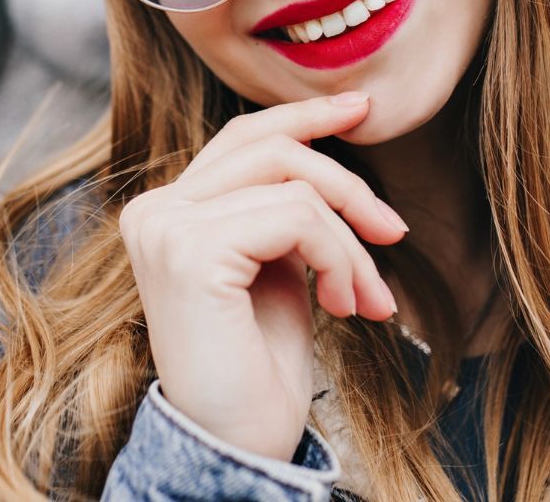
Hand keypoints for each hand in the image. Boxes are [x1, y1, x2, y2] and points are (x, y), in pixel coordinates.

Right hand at [116, 92, 408, 463]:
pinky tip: (343, 307)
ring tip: (367, 298)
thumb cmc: (260, 367)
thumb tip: (327, 150)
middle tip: (395, 232)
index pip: (242, 139)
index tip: (362, 107)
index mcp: (167, 211)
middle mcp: (154, 211)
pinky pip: (296, 218)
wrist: (239, 443)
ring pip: (294, 186)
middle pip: (270, 147)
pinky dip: (338, 257)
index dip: (303, 117)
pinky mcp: (190, 252)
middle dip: (347, 184)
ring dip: (350, 243)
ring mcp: (166, 228)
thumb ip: (281, 210)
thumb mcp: (276, 268)